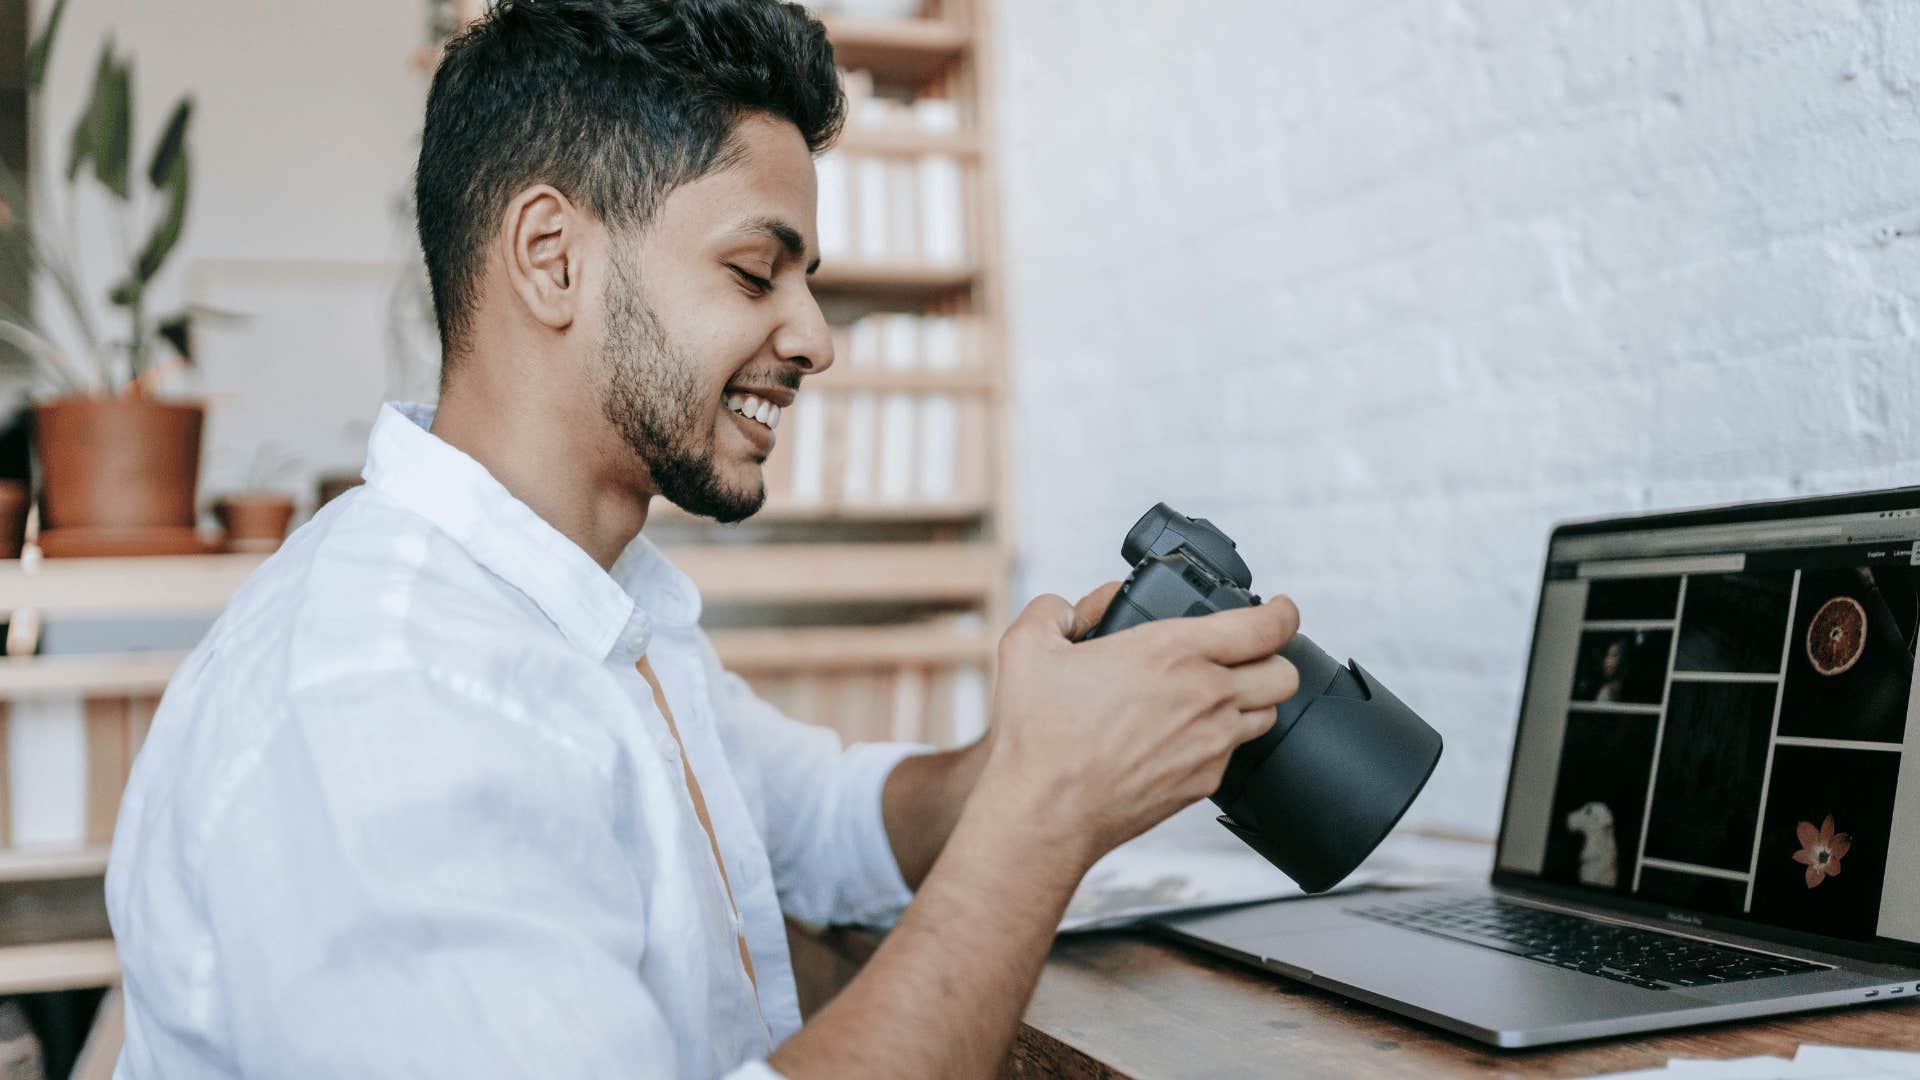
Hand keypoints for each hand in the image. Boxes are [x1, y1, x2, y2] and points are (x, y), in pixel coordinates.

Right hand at [979, 581, 1300, 869]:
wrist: (1045, 812)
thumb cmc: (1039, 736)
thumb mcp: (1027, 646)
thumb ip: (1056, 610)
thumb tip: (1077, 608)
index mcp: (1172, 651)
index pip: (1265, 625)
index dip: (1282, 612)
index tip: (1280, 609)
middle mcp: (1204, 696)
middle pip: (1284, 672)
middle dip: (1274, 656)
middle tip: (1249, 653)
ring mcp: (1210, 743)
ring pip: (1267, 714)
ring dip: (1252, 698)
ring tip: (1219, 694)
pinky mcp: (1204, 782)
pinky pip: (1234, 752)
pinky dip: (1221, 739)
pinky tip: (1187, 735)